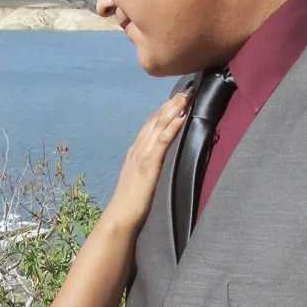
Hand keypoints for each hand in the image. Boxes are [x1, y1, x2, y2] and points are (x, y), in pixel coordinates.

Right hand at [101, 90, 190, 231]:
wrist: (119, 218)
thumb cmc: (131, 205)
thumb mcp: (140, 181)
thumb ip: (147, 169)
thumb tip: (157, 165)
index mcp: (136, 152)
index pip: (150, 125)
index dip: (163, 110)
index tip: (176, 97)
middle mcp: (138, 149)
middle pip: (155, 120)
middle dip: (171, 103)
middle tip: (187, 89)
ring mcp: (142, 156)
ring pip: (158, 126)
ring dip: (173, 109)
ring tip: (187, 95)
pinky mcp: (148, 165)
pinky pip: (162, 142)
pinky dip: (172, 127)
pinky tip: (181, 116)